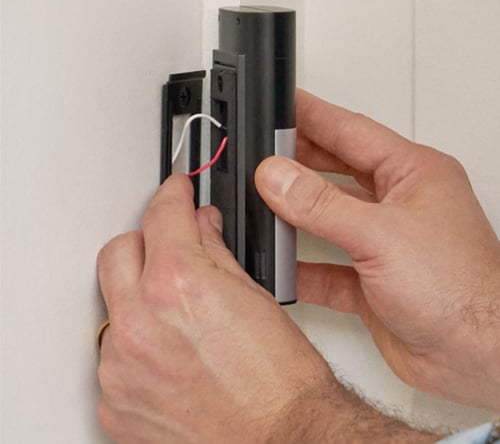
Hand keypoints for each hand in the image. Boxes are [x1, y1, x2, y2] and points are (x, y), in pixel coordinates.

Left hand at [96, 175, 335, 442]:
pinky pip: (113, 353)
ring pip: (113, 305)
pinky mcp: (114, 400)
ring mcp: (120, 366)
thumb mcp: (252, 295)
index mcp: (177, 286)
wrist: (282, 439)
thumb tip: (201, 225)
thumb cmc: (279, 380)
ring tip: (179, 313)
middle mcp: (139, 324)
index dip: (172, 195)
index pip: (162, 215)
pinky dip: (136, 343)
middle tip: (172, 247)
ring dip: (140, 296)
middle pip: (118, 252)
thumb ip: (215, 250)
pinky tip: (170, 351)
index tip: (175, 192)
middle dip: (146, 241)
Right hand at [255, 90, 499, 410]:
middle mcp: (397, 205)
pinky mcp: (370, 280)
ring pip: (326, 217)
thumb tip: (277, 176)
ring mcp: (382, 243)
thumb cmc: (462, 292)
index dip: (314, 114)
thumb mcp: (382, 236)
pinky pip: (324, 266)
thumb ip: (322, 205)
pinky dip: (300, 266)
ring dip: (295, 213)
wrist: (479, 358)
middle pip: (335, 170)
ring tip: (261, 199)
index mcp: (412, 175)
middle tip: (261, 148)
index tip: (282, 102)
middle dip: (298, 158)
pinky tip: (278, 263)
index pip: (351, 131)